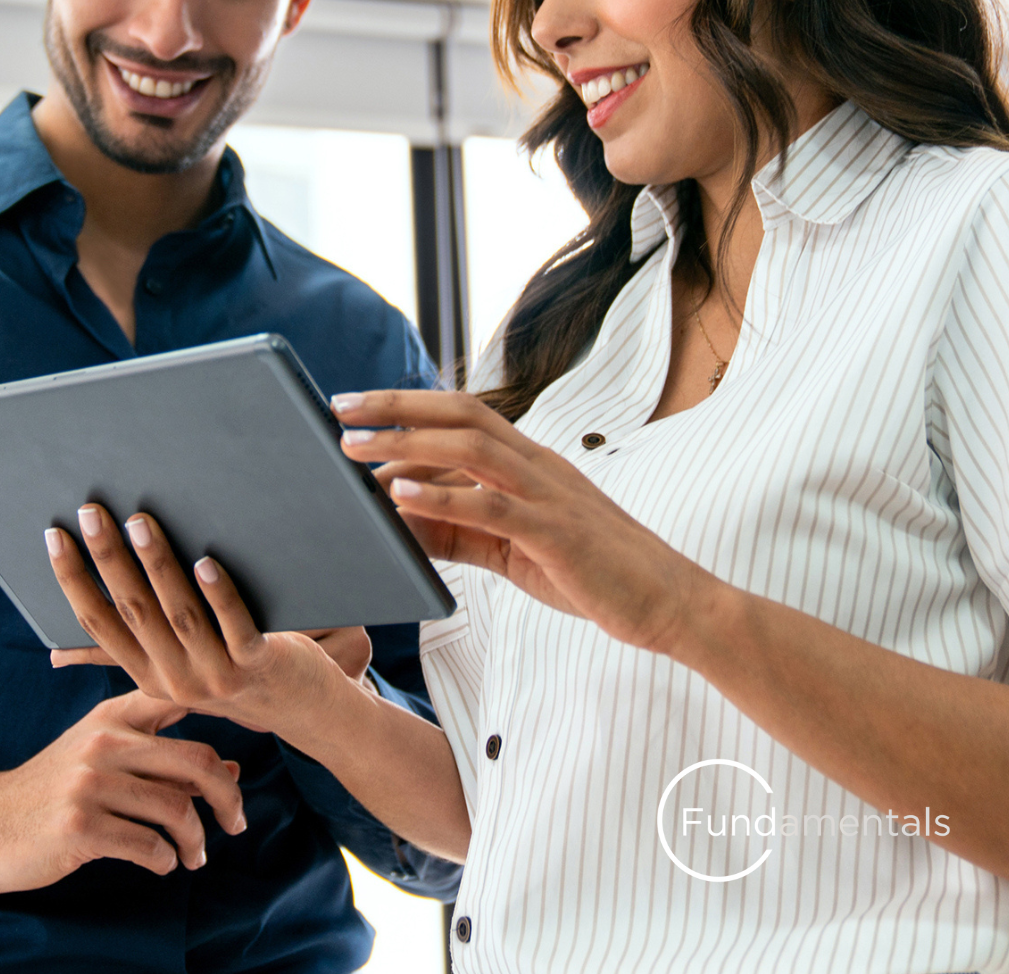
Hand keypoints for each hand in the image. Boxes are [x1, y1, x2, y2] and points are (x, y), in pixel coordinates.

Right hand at [0, 690, 245, 892]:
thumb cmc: (53, 790)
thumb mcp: (103, 758)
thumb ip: (162, 758)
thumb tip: (232, 771)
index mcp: (112, 715)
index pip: (179, 701)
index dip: (224, 712)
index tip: (251, 736)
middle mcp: (105, 741)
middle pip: (195, 759)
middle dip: (228, 796)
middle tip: (237, 822)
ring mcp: (91, 783)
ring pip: (176, 808)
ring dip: (196, 839)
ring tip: (195, 856)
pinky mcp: (80, 827)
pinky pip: (146, 844)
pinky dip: (164, 859)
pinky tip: (162, 863)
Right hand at [45, 507, 358, 742]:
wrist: (304, 709)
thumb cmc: (233, 673)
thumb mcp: (173, 670)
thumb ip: (132, 650)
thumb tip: (58, 652)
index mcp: (148, 675)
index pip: (99, 623)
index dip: (74, 580)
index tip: (55, 535)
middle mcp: (176, 680)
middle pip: (133, 611)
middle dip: (109, 557)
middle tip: (93, 510)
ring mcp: (217, 674)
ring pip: (179, 614)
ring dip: (158, 565)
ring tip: (142, 521)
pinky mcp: (258, 665)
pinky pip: (235, 627)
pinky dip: (219, 594)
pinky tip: (206, 561)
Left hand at [331, 389, 714, 656]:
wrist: (669, 603)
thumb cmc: (590, 573)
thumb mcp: (513, 548)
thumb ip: (460, 531)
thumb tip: (398, 519)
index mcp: (529, 462)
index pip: (462, 415)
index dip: (408, 405)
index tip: (356, 406)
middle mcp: (537, 464)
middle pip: (460, 414)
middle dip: (396, 407)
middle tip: (339, 408)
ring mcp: (549, 494)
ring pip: (470, 449)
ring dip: (406, 444)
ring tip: (355, 448)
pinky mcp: (556, 532)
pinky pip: (493, 505)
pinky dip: (442, 497)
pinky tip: (401, 496)